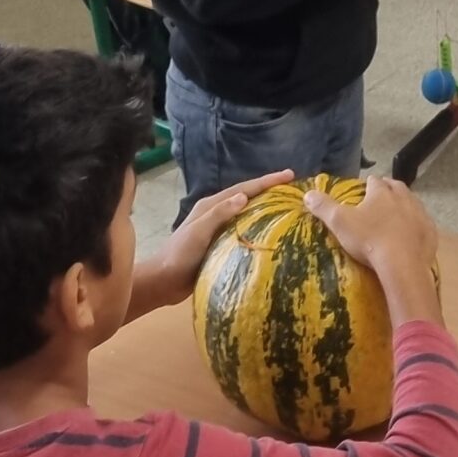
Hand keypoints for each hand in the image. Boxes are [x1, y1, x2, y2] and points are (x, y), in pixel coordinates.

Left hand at [148, 170, 293, 301]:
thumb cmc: (179, 255)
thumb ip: (218, 214)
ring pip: (246, 213)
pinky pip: (244, 230)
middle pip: (247, 196)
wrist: (163, 281)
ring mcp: (218, 229)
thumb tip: (244, 196)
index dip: (266, 181)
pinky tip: (271, 234)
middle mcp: (216, 213)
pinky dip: (258, 227)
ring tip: (288, 208)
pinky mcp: (221, 245)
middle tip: (293, 189)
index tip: (289, 175)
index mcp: (211, 205)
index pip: (243, 188)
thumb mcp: (198, 232)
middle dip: (269, 190)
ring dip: (265, 207)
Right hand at [306, 174, 438, 294]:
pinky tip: (411, 234)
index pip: (374, 181)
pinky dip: (416, 225)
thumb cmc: (369, 240)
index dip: (368, 184)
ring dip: (404, 205)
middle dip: (388, 189)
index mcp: (381, 192)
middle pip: (396, 187)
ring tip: (395, 215)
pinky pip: (423, 223)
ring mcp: (419, 214)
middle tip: (381, 198)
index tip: (363, 189)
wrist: (402, 264)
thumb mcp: (340, 223)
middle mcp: (403, 197)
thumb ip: (323, 207)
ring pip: (412, 203)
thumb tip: (308, 193)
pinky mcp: (430, 231)